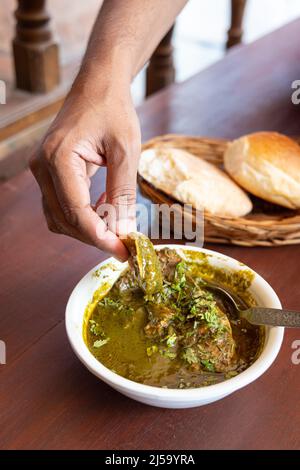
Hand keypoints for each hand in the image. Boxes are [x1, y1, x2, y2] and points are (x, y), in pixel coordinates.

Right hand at [30, 81, 140, 260]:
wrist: (98, 85)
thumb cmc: (113, 110)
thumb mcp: (126, 151)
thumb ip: (123, 193)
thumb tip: (124, 231)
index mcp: (58, 158)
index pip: (76, 213)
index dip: (100, 237)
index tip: (123, 251)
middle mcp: (43, 167)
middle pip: (65, 220)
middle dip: (95, 236)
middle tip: (124, 243)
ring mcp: (42, 170)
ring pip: (60, 218)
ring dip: (88, 227)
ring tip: (117, 219)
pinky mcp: (49, 172)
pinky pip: (61, 205)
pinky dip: (82, 214)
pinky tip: (104, 204)